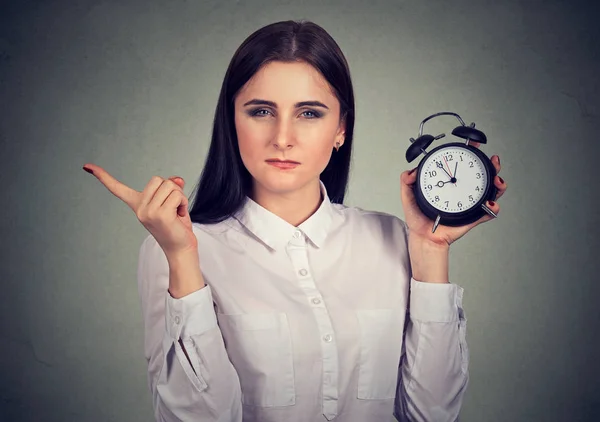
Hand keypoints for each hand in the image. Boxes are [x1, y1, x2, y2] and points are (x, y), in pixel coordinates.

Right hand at [82, 164, 197, 257]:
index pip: (117, 188)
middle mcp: (139, 208)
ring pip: (170, 185)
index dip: (103, 176)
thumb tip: (177, 179)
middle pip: (159, 179)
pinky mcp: (161, 215)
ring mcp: (148, 212)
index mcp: (137, 204)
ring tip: (177, 211)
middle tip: (173, 206)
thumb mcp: (172, 202)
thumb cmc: (176, 226)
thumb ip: (171, 188)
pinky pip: (177, 195)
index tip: (87, 166)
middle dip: (172, 189)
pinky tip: (179, 215)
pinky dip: (183, 202)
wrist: (181, 248)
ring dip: (180, 196)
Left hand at [400, 145, 506, 247]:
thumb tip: (411, 171)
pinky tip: (490, 203)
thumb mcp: (408, 196)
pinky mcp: (473, 218)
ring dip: (498, 184)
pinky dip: (493, 208)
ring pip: (491, 191)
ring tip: (496, 181)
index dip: (470, 152)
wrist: (422, 237)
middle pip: (483, 175)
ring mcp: (470, 203)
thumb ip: (407, 181)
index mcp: (449, 183)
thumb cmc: (417, 218)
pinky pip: (488, 212)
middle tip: (492, 161)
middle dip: (492, 166)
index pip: (462, 164)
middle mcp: (462, 191)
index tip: (474, 144)